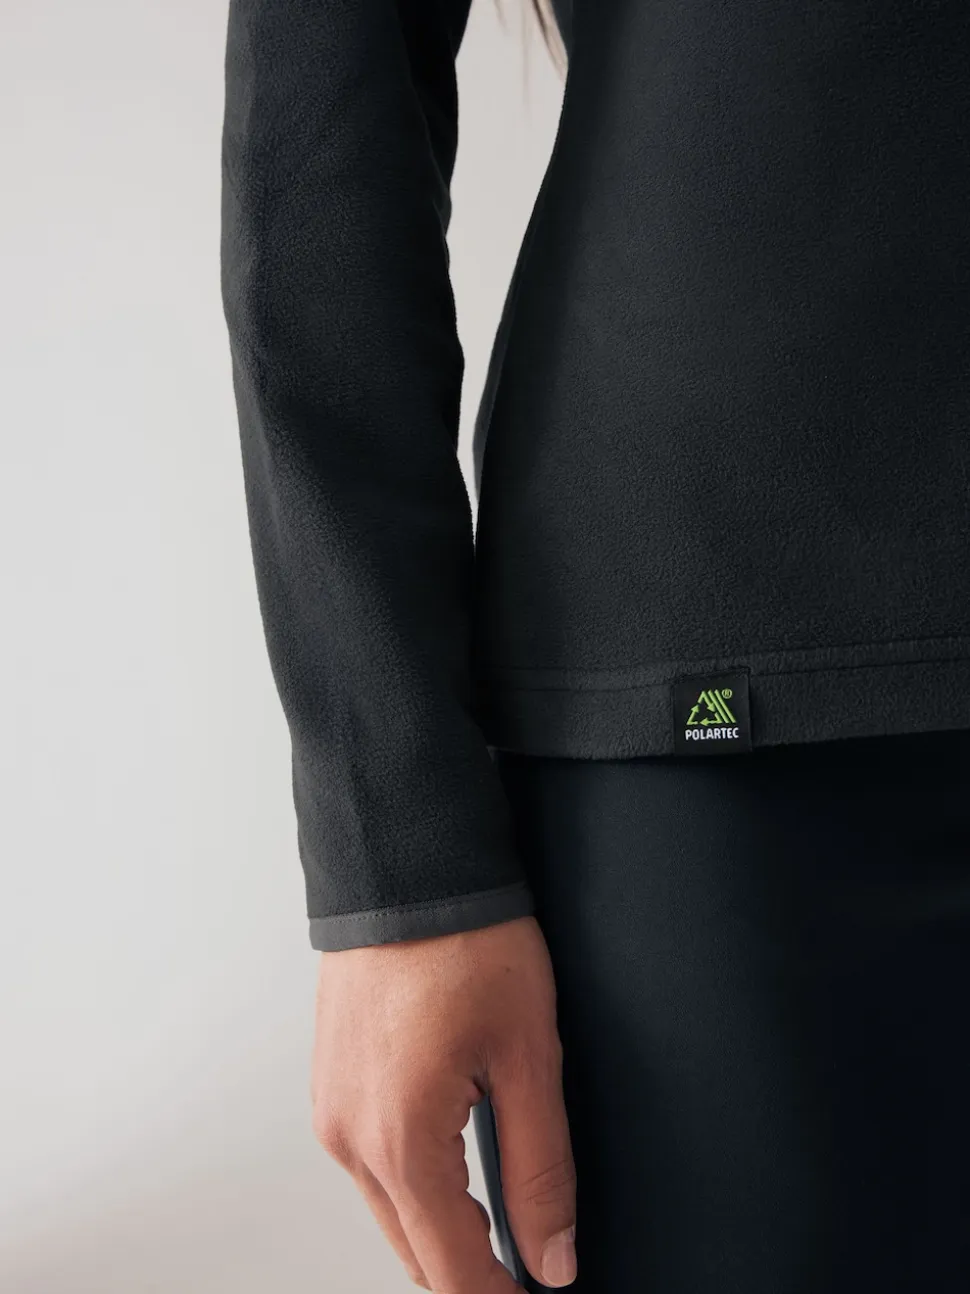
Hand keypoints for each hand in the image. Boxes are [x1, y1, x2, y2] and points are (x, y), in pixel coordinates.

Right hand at [310, 915, 576, 1291]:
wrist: (408, 870)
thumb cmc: (465, 943)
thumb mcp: (528, 1056)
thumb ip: (542, 1168)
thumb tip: (553, 1256)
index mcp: (400, 1139)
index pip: (453, 1269)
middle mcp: (350, 1136)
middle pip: (415, 1251)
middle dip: (472, 1270)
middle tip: (532, 1262)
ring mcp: (332, 1110)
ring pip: (391, 1210)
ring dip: (443, 1226)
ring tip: (502, 1212)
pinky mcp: (329, 1085)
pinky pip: (371, 1165)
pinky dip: (414, 1182)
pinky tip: (456, 1159)